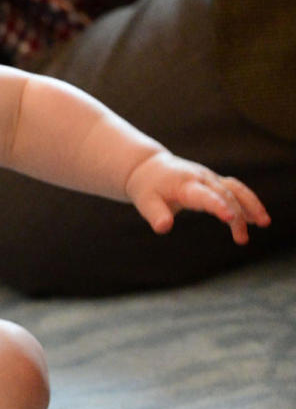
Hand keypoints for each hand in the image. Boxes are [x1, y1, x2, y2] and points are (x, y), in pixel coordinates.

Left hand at [125, 151, 270, 243]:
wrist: (149, 168)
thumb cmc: (147, 188)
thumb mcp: (145, 202)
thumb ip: (155, 214)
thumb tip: (163, 228)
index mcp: (185, 184)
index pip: (205, 195)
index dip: (218, 205)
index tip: (230, 219)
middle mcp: (202, 179)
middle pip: (225, 194)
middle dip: (238, 214)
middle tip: (242, 239)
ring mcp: (209, 179)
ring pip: (236, 189)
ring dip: (251, 204)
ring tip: (263, 223)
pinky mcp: (213, 182)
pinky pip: (235, 189)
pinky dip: (247, 202)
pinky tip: (256, 219)